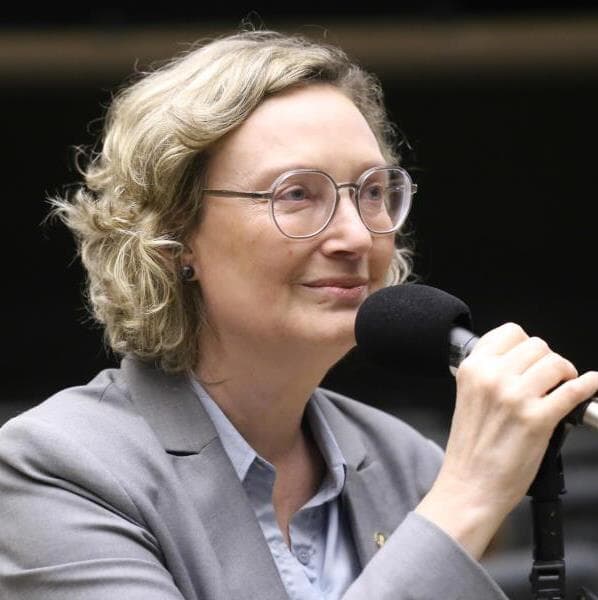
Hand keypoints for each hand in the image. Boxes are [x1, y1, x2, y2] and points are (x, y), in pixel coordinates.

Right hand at [416, 322, 597, 558]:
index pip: (510, 332)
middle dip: (547, 359)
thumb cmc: (470, 449)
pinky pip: (573, 391)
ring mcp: (515, 396)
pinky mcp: (537, 419)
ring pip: (556, 363)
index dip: (526, 344)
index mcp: (472, 369)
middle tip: (549, 377)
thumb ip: (489, 373)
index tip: (531, 357)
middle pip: (537, 345)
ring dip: (565, 373)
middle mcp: (492, 377)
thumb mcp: (469, 397)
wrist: (470, 485)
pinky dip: (587, 386)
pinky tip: (589, 385)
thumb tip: (522, 361)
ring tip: (562, 386)